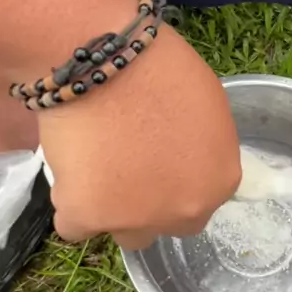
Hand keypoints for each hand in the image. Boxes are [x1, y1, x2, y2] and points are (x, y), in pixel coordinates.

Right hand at [39, 25, 240, 249]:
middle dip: (151, 203)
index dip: (177, 180)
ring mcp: (136, 218)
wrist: (107, 58)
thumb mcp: (209, 107)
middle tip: (130, 165)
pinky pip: (75, 226)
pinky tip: (72, 173)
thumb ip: (205, 147)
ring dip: (114, 210)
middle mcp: (185, 210)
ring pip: (125, 233)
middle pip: (167, 223)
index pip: (201, 200)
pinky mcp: (88, 215)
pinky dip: (72, 204)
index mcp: (220, 180)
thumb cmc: (161, 67)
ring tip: (97, 166)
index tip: (159, 160)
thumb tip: (188, 159)